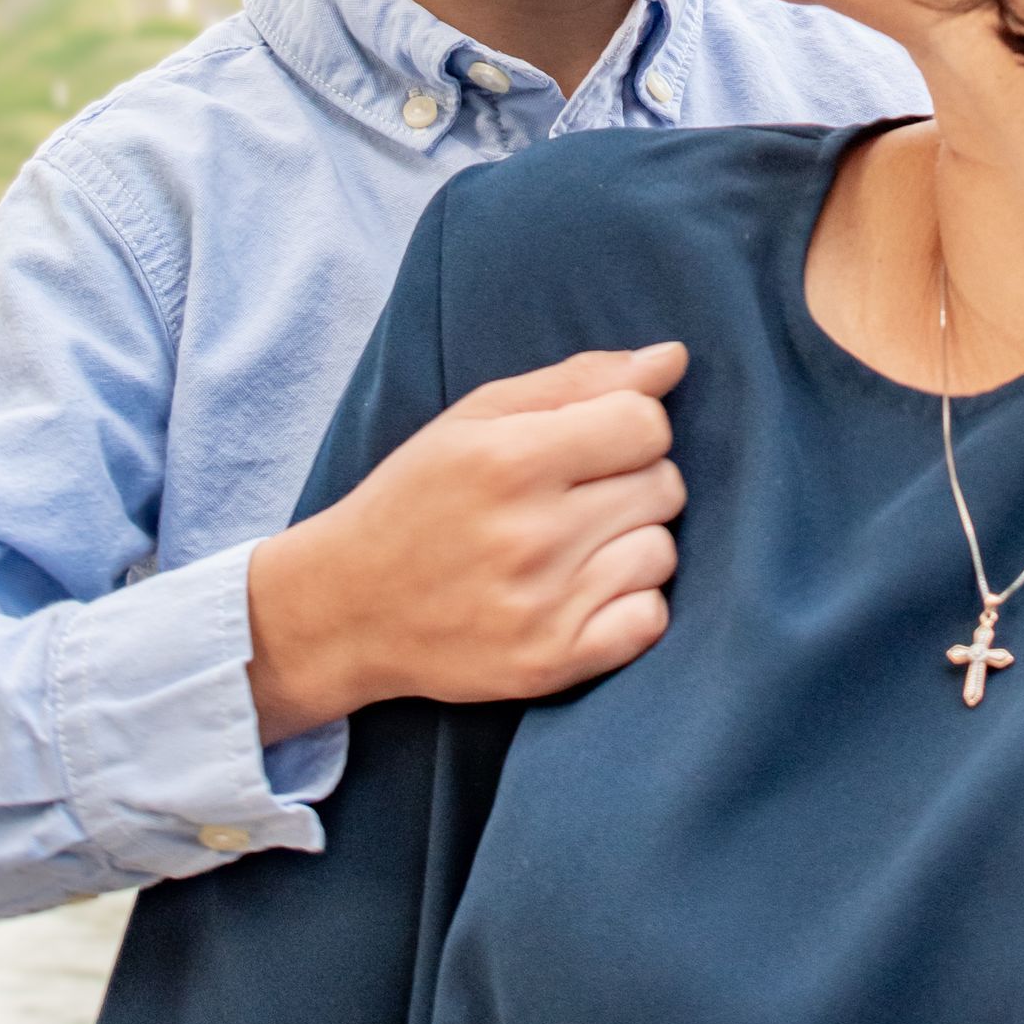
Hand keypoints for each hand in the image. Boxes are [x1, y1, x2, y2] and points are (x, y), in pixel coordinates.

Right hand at [245, 343, 688, 740]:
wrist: (348, 607)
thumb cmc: (418, 496)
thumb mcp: (477, 416)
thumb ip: (580, 380)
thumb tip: (675, 358)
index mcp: (510, 459)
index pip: (646, 423)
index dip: (631, 424)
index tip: (595, 440)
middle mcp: (530, 535)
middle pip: (663, 485)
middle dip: (633, 480)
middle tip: (578, 495)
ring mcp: (543, 607)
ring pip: (662, 552)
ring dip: (632, 542)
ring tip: (577, 544)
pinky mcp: (550, 665)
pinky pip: (651, 620)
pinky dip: (632, 604)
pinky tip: (586, 590)